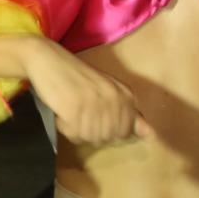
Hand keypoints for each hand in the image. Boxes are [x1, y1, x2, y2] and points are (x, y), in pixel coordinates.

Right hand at [21, 38, 148, 144]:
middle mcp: (115, 99)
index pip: (125, 132)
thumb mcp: (107, 91)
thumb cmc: (75, 76)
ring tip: (69, 110)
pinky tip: (61, 111)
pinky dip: (64, 127)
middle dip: (90, 131)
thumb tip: (151, 136)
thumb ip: (128, 113)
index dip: (107, 129)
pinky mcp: (75, 109)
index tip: (93, 114)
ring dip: (76, 130)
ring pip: (90, 138)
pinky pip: (74, 134)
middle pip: (108, 138)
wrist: (47, 59)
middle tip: (79, 111)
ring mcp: (95, 104)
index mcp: (126, 95)